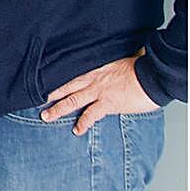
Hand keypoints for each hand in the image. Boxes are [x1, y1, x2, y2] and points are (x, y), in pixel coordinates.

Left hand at [42, 54, 159, 135]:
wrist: (153, 76)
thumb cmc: (140, 66)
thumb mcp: (120, 59)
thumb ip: (110, 63)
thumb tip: (108, 62)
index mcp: (95, 69)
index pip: (71, 75)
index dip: (58, 80)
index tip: (45, 84)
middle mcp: (93, 80)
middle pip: (66, 87)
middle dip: (51, 95)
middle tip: (37, 101)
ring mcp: (99, 92)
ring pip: (72, 101)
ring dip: (58, 109)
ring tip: (46, 117)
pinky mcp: (108, 104)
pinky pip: (91, 115)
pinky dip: (83, 123)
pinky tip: (77, 130)